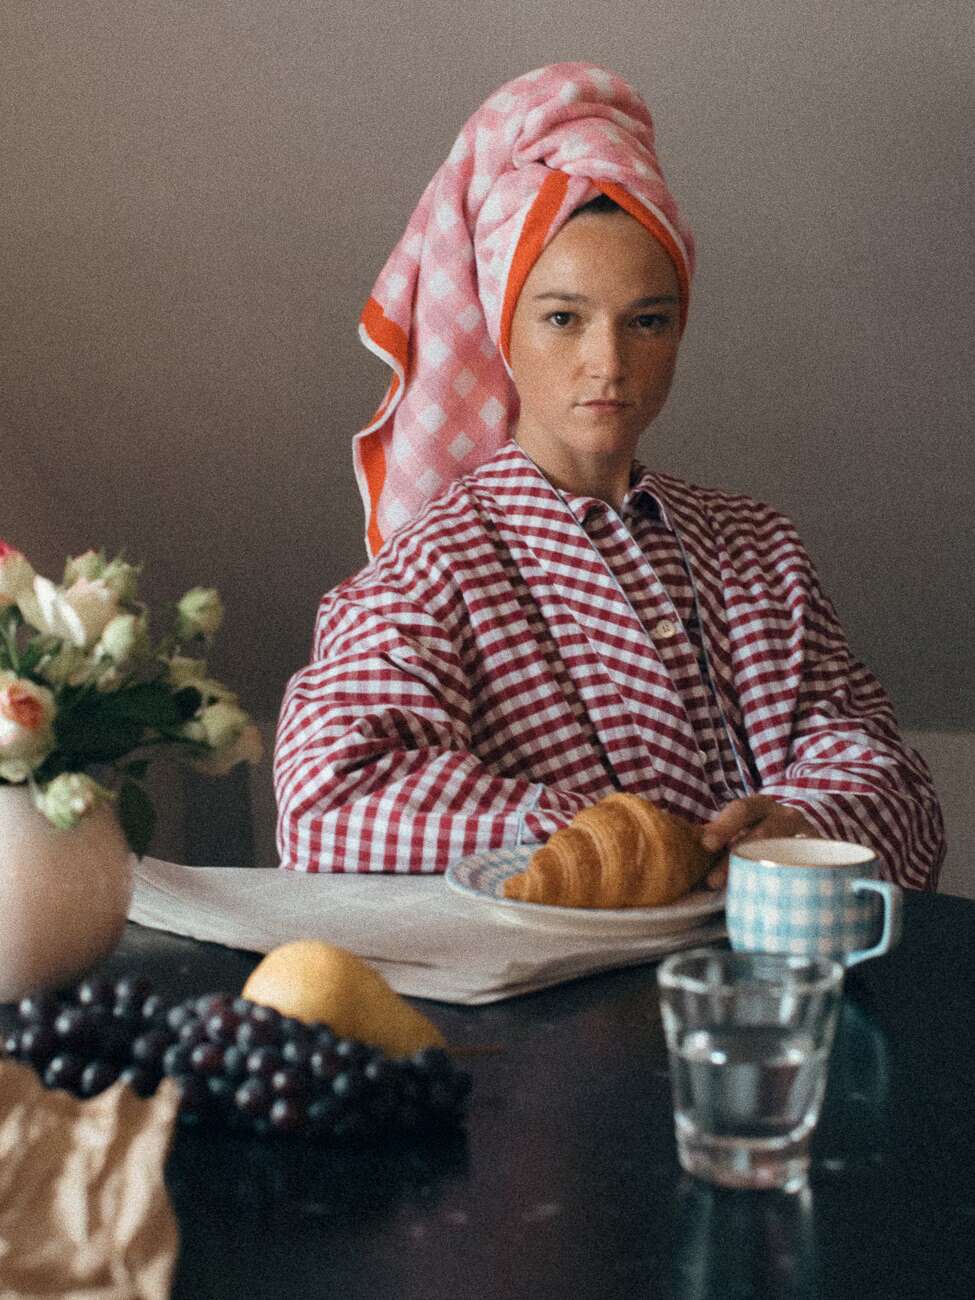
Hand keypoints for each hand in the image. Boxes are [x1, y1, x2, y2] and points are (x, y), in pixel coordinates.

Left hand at [699, 796, 819, 889]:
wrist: (809, 840)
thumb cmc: (764, 836)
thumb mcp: (745, 829)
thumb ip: (720, 839)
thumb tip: (682, 850)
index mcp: (760, 806)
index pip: (741, 810)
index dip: (723, 826)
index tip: (706, 844)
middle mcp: (785, 815)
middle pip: (763, 832)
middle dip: (736, 856)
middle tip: (713, 881)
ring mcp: (806, 835)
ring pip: (783, 852)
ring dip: (759, 873)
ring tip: (740, 894)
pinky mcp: (823, 856)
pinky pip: (808, 869)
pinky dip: (789, 882)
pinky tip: (774, 897)